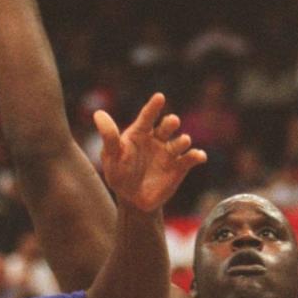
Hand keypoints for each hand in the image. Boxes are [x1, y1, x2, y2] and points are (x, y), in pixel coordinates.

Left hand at [94, 93, 205, 213]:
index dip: (153, 107)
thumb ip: (109, 137)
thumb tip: (98, 113)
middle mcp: (157, 139)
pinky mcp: (180, 167)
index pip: (147, 117)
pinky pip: (191, 158)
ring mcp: (170, 152)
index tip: (159, 97)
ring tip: (182, 142)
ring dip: (183, 140)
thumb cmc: (119, 174)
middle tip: (172, 122)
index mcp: (140, 133)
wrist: (133, 200)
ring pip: (180, 142)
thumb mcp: (111, 156)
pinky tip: (199, 156)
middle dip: (170, 123)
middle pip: (167, 126)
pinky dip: (196, 156)